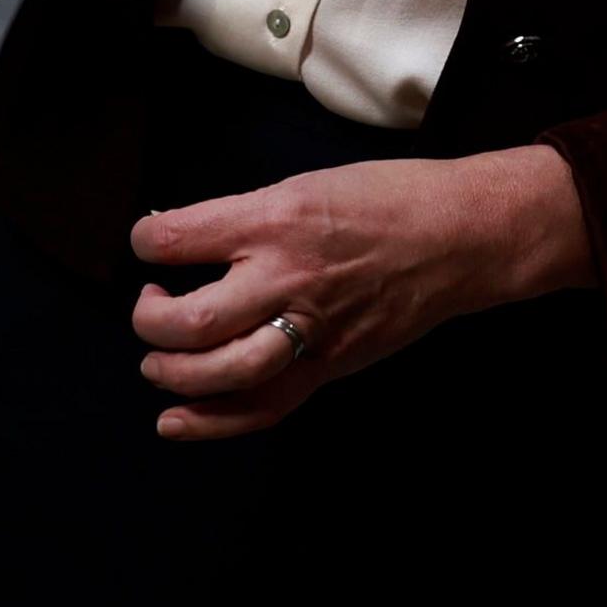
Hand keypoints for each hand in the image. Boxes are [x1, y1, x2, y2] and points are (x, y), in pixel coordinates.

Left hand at [126, 145, 592, 439]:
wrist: (461, 236)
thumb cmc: (389, 198)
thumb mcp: (308, 184)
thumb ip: (248, 218)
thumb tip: (187, 243)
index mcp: (277, 218)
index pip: (174, 239)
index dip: (145, 242)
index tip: (151, 244)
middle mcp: (286, 276)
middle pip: (187, 320)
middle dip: (149, 319)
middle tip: (153, 303)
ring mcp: (309, 329)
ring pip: (217, 372)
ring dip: (170, 370)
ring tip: (161, 356)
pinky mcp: (329, 366)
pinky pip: (260, 406)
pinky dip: (209, 422)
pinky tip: (174, 420)